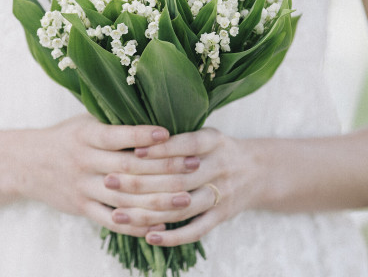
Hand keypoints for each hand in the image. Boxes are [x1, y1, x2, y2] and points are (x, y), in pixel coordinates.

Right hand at [15, 114, 203, 237]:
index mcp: (86, 136)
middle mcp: (84, 161)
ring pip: (124, 198)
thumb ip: (114, 121)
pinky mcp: (82, 208)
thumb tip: (156, 110)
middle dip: (164, 169)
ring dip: (157, 201)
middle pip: (128, 169)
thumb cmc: (66, 138)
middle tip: (194, 166)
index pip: (117, 136)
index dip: (142, 136)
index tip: (169, 134)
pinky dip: (136, 225)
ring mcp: (83, 187)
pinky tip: (160, 224)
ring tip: (186, 199)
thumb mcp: (84, 121)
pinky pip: (112, 221)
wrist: (27, 163)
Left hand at [103, 127, 259, 245]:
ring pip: (182, 206)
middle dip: (141, 181)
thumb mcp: (205, 132)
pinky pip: (196, 229)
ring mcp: (221, 194)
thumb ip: (178, 134)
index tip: (132, 151)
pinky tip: (149, 236)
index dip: (160, 149)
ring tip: (118, 213)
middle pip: (178, 178)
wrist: (258, 171)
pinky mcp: (221, 216)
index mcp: (214, 141)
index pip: (186, 145)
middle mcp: (219, 167)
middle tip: (109, 180)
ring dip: (148, 212)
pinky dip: (173, 236)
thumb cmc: (217, 149)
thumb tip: (134, 130)